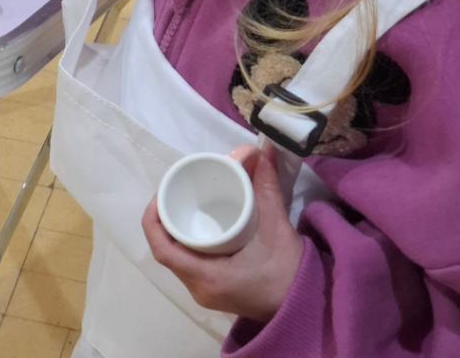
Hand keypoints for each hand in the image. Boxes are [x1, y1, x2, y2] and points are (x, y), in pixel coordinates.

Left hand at [142, 144, 303, 323]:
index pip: (163, 251)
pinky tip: (194, 224)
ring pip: (176, 259)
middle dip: (164, 221)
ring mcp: (204, 292)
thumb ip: (266, 187)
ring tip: (181, 202)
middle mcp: (199, 288)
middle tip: (174, 191)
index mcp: (207, 276)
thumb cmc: (288, 272)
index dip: (154, 220)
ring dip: (173, 233)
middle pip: (166, 252)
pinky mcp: (213, 291)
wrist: (305, 307)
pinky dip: (185, 244)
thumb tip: (262, 150)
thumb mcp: (276, 226)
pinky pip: (187, 265)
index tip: (162, 193)